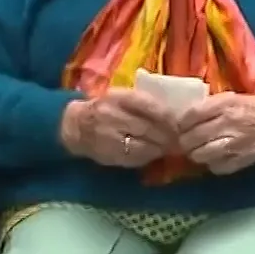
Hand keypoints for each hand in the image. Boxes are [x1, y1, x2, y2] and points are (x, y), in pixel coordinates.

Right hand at [61, 89, 179, 167]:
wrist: (76, 125)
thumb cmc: (104, 108)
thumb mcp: (121, 98)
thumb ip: (143, 104)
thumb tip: (174, 118)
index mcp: (118, 97)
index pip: (148, 105)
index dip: (167, 117)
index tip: (178, 124)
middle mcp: (112, 114)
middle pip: (148, 128)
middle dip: (167, 136)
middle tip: (179, 140)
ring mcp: (109, 135)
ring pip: (143, 145)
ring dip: (160, 149)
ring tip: (168, 148)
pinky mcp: (109, 153)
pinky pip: (135, 158)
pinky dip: (148, 157)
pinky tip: (153, 154)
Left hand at [176, 94, 254, 174]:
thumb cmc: (254, 108)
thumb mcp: (231, 97)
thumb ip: (210, 105)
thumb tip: (186, 115)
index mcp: (224, 105)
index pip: (190, 116)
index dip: (181, 123)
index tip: (179, 126)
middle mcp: (227, 124)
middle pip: (192, 138)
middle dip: (184, 141)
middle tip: (186, 141)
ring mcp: (234, 144)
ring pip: (201, 155)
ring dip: (196, 154)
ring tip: (198, 151)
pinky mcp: (241, 160)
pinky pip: (216, 167)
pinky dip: (212, 164)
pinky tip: (214, 158)